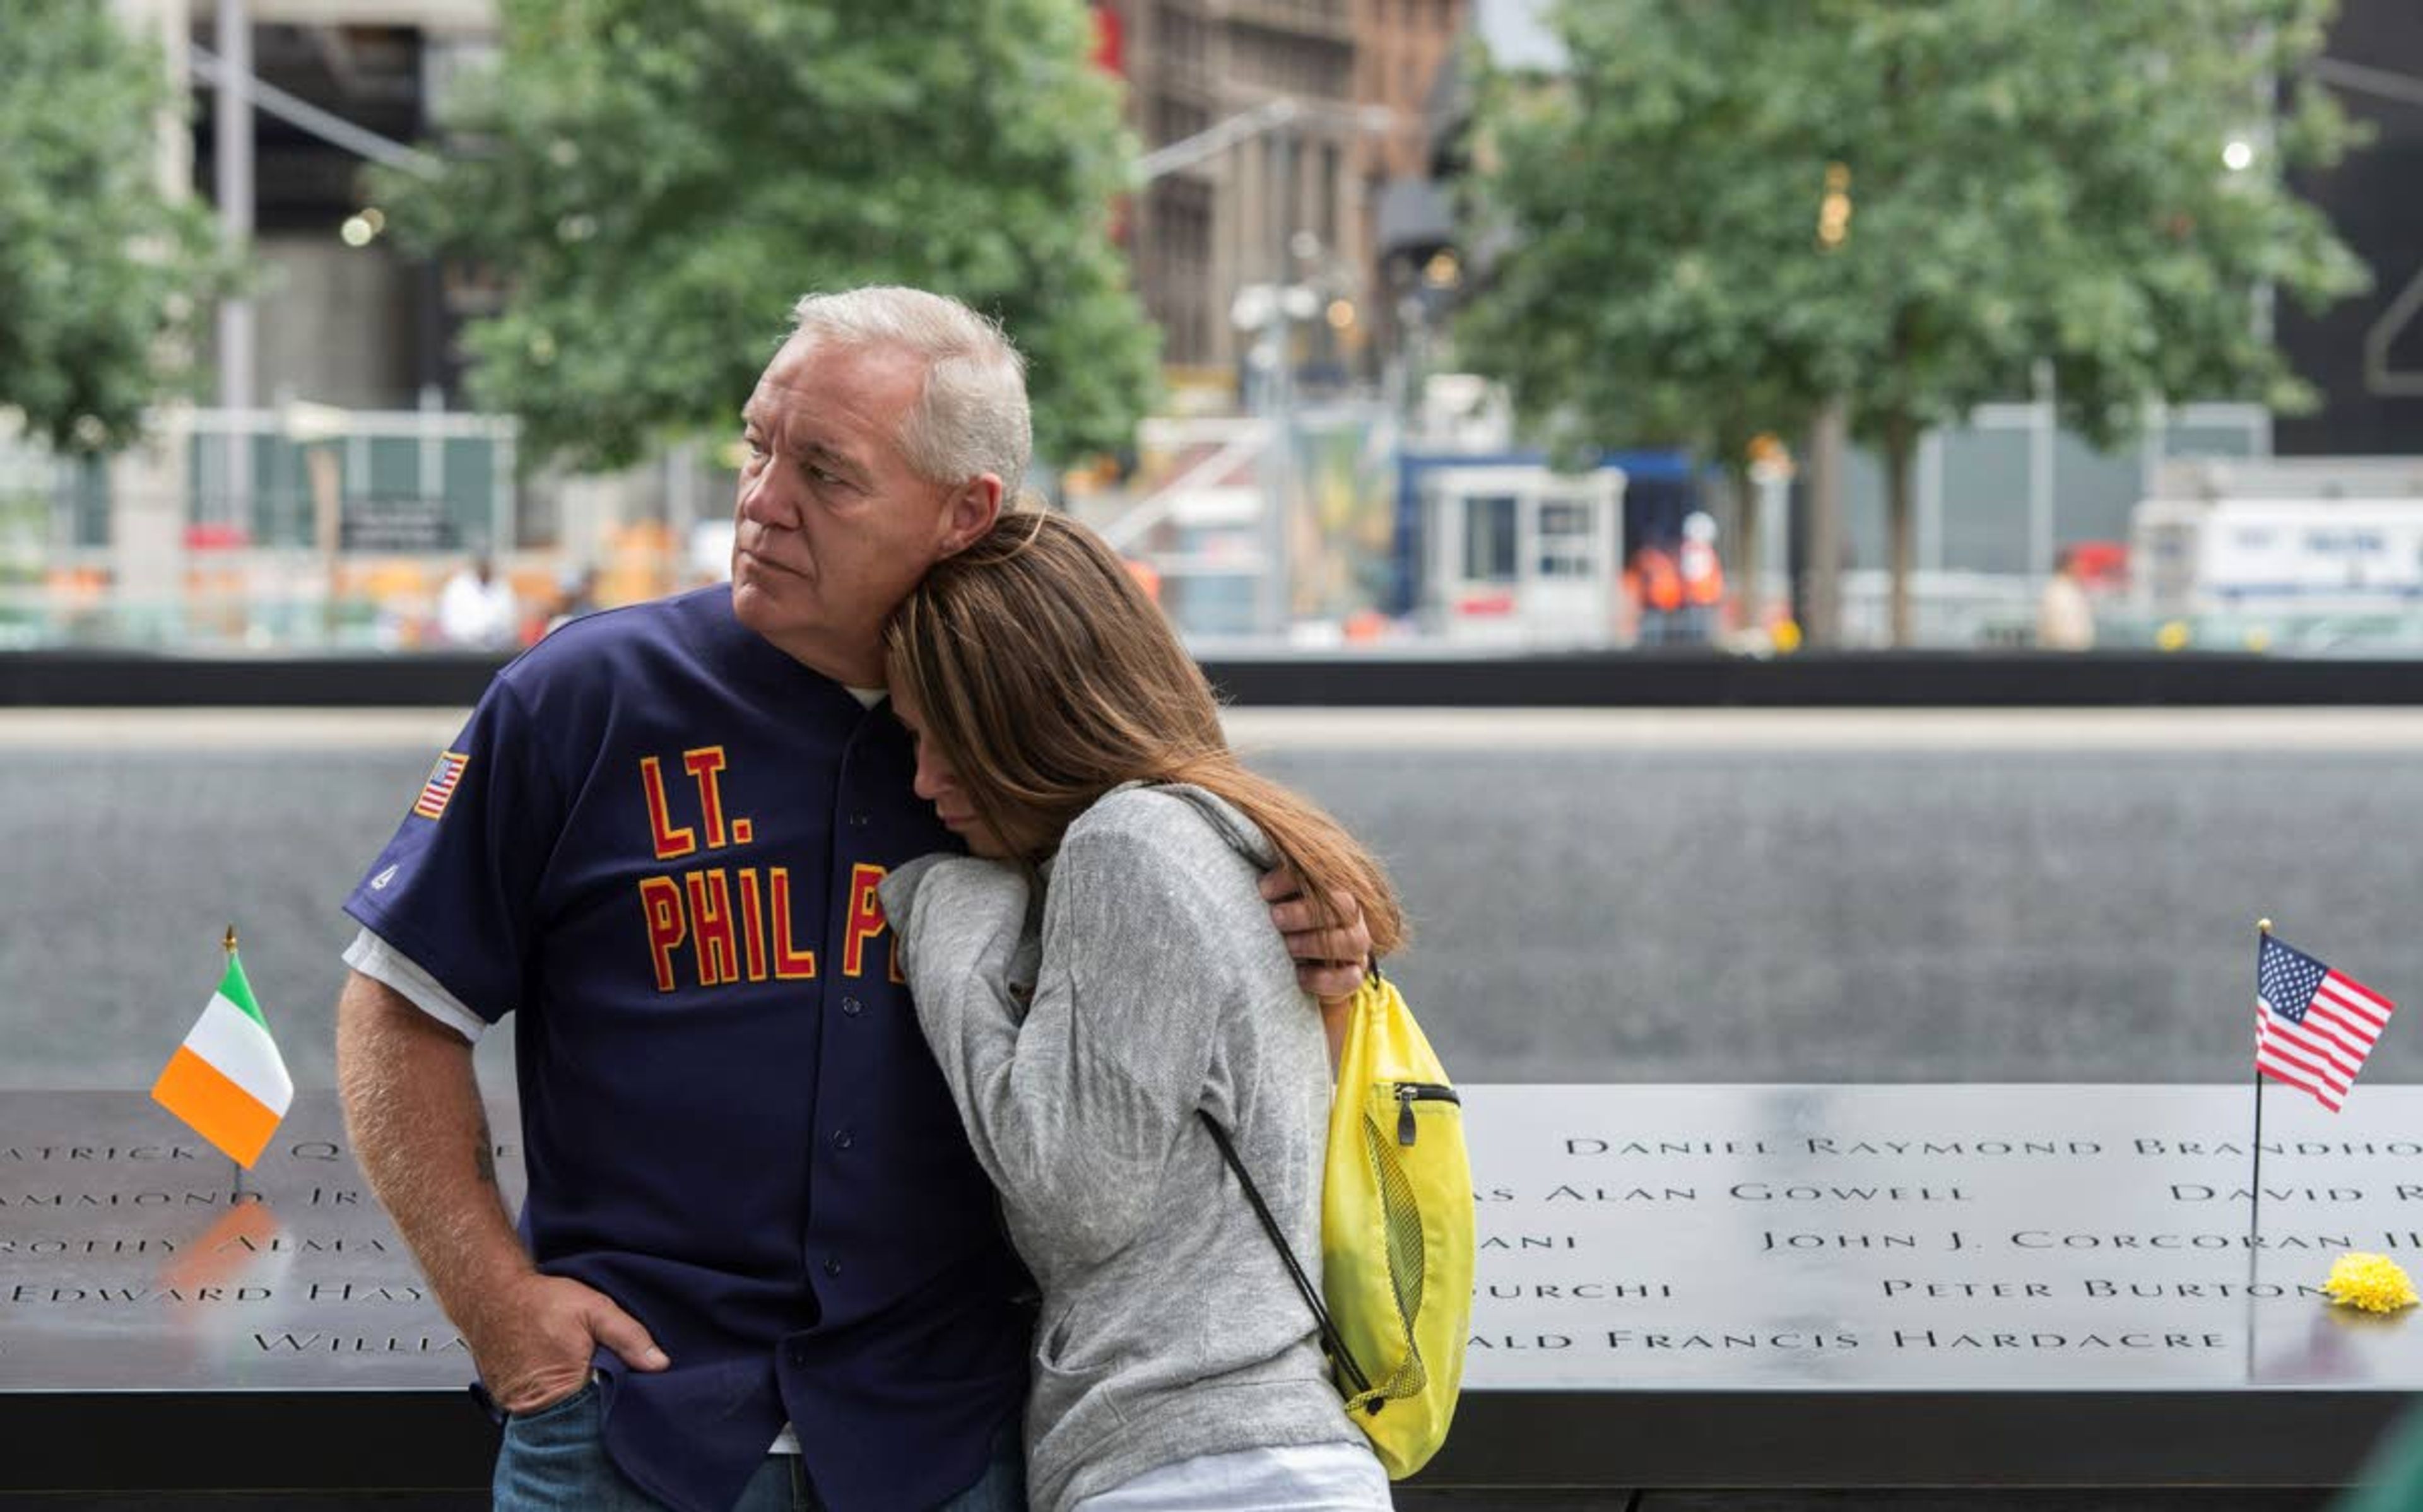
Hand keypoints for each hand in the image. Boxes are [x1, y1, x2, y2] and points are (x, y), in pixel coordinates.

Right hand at [466, 1271, 669, 1414]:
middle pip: (578, 1420)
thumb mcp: (594, 1309)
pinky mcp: (506, 1401)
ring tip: (576, 1372)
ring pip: (555, 1416)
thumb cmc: (538, 1302)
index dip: (617, 1404)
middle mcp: (536, 1405)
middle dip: (594, 1404)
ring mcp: (517, 1406)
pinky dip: (549, 1397)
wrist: (491, 1295)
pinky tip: (556, 1375)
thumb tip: (658, 1364)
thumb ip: (628, 1337)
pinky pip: (535, 1408)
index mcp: (563, 1388)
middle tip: (599, 1376)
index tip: (627, 1389)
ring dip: (570, 1402)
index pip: (600, 1415)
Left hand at [1259, 868, 1370, 1002]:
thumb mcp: (1279, 904)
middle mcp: (1352, 918)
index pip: (1326, 876)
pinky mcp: (1352, 977)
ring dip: (1315, 943)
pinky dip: (1323, 978)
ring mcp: (1356, 949)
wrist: (1294, 968)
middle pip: (1346, 906)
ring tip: (1287, 945)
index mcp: (1336, 891)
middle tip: (1275, 917)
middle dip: (1306, 912)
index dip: (1295, 880)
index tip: (1264, 889)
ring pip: (1353, 941)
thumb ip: (1276, 889)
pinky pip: (1351, 978)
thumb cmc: (1284, 927)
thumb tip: (1260, 882)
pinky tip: (1298, 974)